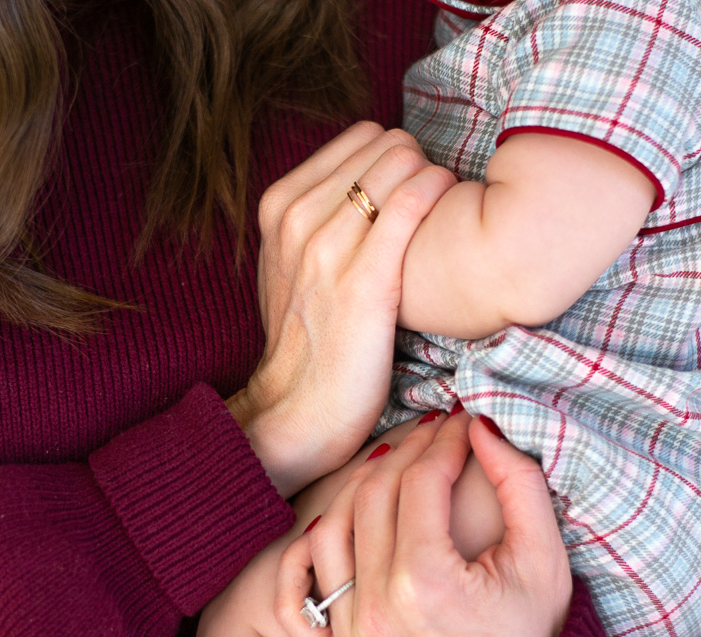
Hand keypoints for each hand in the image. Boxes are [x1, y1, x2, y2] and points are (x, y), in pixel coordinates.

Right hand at [227, 122, 455, 496]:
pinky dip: (441, 199)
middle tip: (430, 211)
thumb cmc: (306, 343)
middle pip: (385, 143)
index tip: (406, 196)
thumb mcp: (287, 268)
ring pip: (403, 161)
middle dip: (417, 168)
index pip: (359, 137)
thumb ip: (313, 218)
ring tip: (440, 224)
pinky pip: (416, 199)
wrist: (298, 410)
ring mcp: (328, 246)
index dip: (394, 160)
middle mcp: (298, 217)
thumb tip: (357, 183)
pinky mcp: (367, 278)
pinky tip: (448, 227)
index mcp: (277, 206)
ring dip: (434, 183)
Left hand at [274, 412, 572, 636]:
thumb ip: (519, 485)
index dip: (442, 442)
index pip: (419, 482)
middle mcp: (376, 612)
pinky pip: (295, 600)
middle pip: (371, 498)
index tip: (460, 426)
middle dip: (403, 454)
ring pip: (326, 534)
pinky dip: (301, 559)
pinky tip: (327, 530)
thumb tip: (479, 426)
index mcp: (427, 583)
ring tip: (388, 474)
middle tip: (429, 438)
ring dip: (354, 492)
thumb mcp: (547, 562)